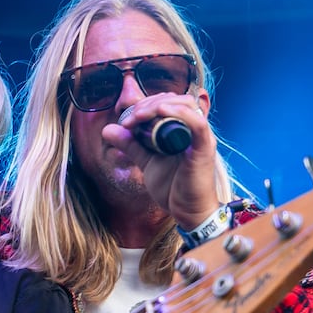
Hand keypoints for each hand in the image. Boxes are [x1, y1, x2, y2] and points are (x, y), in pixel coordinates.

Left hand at [103, 89, 220, 229]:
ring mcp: (201, 137)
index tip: (126, 121)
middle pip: (176, 99)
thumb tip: (108, 130)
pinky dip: (180, 113)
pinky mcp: (204, 148)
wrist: (187, 213)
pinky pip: (197, 124)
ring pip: (186, 104)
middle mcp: (193, 129)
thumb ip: (131, 145)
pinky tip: (160, 112)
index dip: (144, 105)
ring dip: (159, 105)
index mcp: (182, 129)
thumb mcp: (146, 162)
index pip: (167, 102)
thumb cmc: (173, 188)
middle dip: (148, 104)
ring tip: (139, 116)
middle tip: (130, 119)